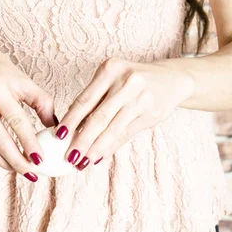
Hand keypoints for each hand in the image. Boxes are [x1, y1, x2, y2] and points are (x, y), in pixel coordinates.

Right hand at [0, 41, 56, 180]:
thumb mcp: (23, 81)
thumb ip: (42, 103)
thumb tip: (55, 130)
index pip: (17, 121)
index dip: (29, 143)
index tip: (40, 160)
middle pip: (0, 139)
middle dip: (18, 161)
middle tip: (33, 173)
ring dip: (6, 163)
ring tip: (23, 171)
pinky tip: (8, 162)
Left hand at [55, 58, 194, 169]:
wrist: (172, 79)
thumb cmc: (134, 82)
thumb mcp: (114, 81)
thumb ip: (96, 102)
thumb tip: (71, 131)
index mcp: (110, 69)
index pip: (85, 99)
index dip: (70, 120)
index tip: (58, 136)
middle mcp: (126, 81)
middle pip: (97, 117)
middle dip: (81, 140)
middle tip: (69, 156)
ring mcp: (140, 97)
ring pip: (112, 129)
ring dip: (96, 148)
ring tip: (83, 161)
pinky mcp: (151, 112)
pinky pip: (126, 134)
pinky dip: (111, 147)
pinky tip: (100, 156)